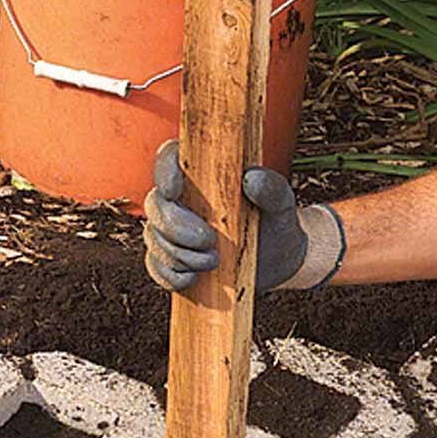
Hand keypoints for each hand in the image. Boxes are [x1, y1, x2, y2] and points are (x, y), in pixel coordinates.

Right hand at [144, 141, 342, 292]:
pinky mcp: (172, 260)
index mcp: (202, 174)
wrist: (279, 259)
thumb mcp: (282, 204)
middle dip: (176, 226)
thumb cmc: (277, 222)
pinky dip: (171, 275)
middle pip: (155, 205)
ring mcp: (172, 231)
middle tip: (209, 241)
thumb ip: (272, 188)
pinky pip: (156, 268)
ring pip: (154, 238)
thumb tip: (252, 178)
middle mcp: (180, 200)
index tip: (175, 190)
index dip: (164, 170)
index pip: (169, 159)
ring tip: (214, 261)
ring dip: (179, 254)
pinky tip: (193, 278)